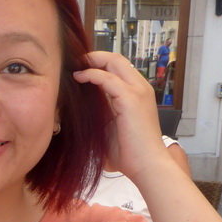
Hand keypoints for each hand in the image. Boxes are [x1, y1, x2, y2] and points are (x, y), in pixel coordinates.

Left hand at [73, 51, 165, 181]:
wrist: (147, 165)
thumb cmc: (130, 154)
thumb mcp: (110, 128)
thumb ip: (100, 114)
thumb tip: (78, 113)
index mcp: (138, 93)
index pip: (119, 67)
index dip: (100, 62)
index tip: (80, 67)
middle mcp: (140, 87)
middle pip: (116, 58)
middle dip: (94, 56)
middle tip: (75, 61)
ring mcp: (137, 91)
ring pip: (113, 62)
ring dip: (92, 61)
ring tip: (74, 66)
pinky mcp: (130, 98)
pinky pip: (107, 78)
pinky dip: (92, 74)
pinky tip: (78, 77)